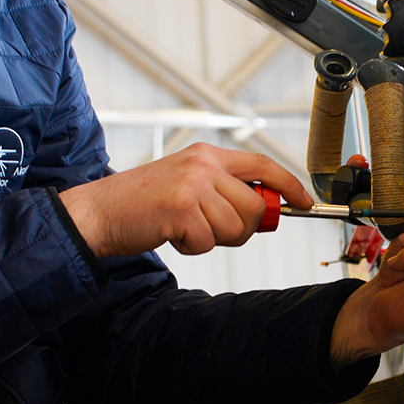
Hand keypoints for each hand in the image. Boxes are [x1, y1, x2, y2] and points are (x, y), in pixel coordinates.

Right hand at [59, 144, 312, 257]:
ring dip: (212, 239)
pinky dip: (191, 247)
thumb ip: (224, 191)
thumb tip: (266, 210)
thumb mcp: (187, 184)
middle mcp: (202, 165)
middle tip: (211, 229)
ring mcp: (192, 185)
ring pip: (234, 228)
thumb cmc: (143, 205)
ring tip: (184, 227)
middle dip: (241, 229)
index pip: (262, 165)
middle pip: (254, 206)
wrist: (98, 213)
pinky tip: (171, 234)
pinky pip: (208, 242)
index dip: (288, 185)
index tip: (305, 202)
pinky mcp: (180, 208)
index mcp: (207, 156)